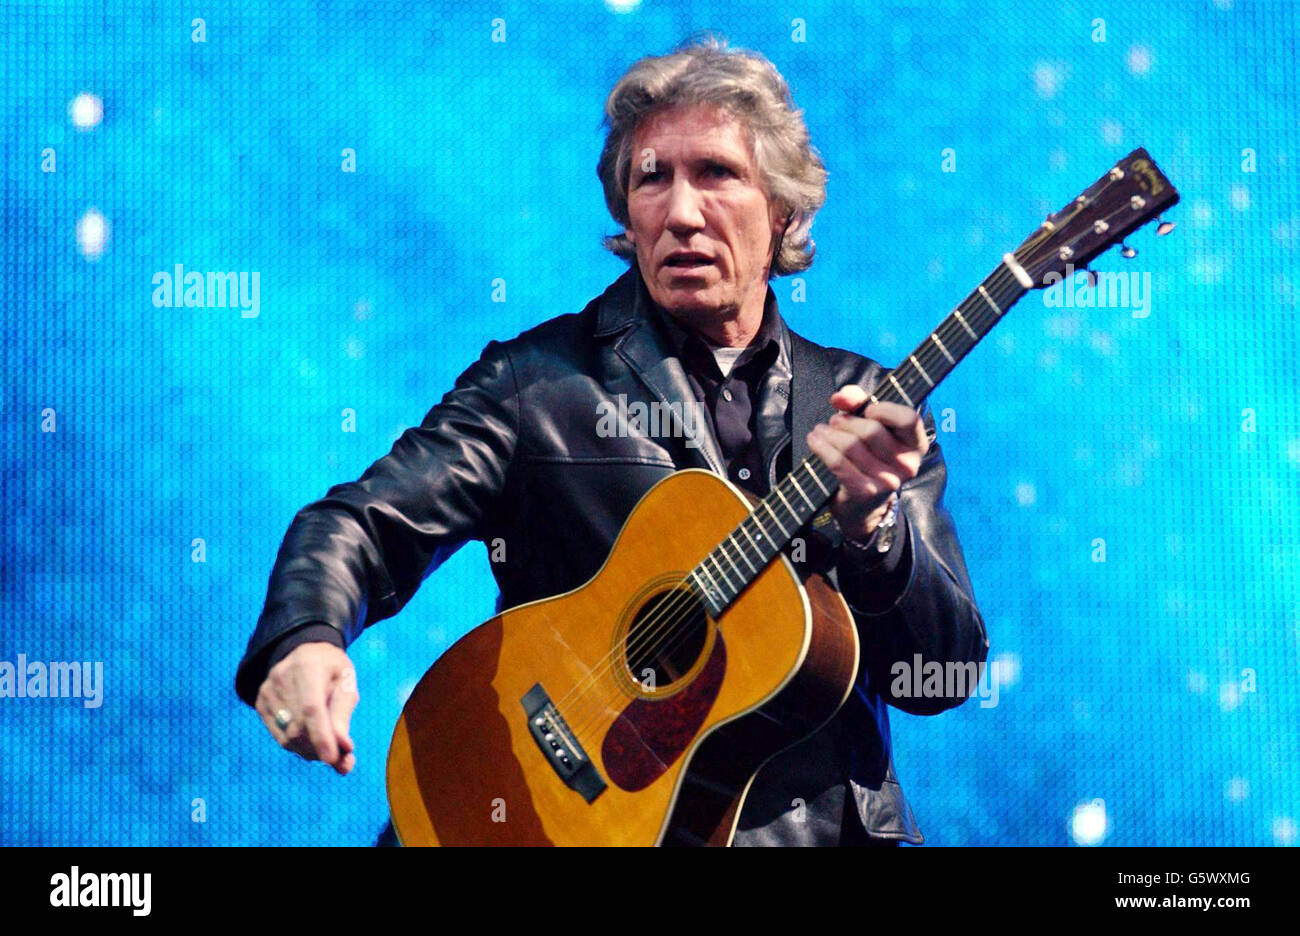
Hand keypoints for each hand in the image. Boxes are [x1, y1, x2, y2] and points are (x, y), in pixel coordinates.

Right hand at [256, 642, 358, 774]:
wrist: (306, 653)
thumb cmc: (332, 670)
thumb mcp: (346, 683)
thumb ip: (343, 715)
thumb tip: (344, 749)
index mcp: (308, 666)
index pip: (311, 707)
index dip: (321, 736)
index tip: (333, 760)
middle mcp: (281, 677)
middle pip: (298, 727)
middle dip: (321, 747)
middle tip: (342, 758)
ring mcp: (267, 691)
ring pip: (288, 738)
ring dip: (312, 750)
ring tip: (329, 746)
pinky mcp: (260, 704)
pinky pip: (280, 737)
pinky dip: (299, 746)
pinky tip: (312, 740)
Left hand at [805, 385, 929, 540]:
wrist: (862, 506)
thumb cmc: (868, 458)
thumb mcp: (869, 426)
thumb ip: (859, 403)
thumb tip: (841, 397)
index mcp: (916, 445)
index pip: (909, 419)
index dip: (885, 409)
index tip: (867, 409)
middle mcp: (906, 465)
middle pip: (872, 431)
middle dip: (847, 421)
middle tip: (835, 422)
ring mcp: (886, 481)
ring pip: (851, 445)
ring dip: (830, 433)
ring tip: (820, 431)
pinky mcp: (865, 492)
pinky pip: (838, 462)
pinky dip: (822, 447)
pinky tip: (815, 441)